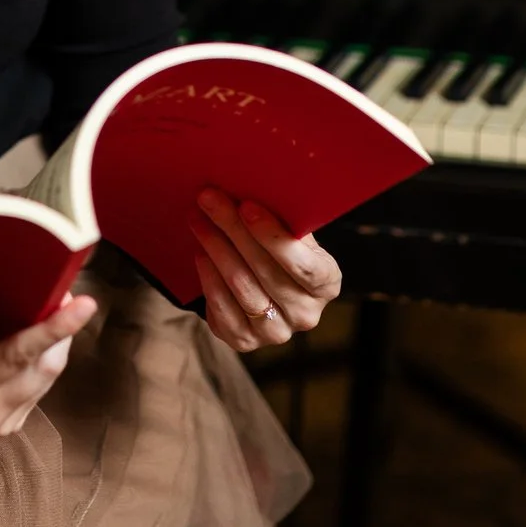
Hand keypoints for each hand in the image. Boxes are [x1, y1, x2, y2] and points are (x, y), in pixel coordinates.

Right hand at [0, 241, 98, 448]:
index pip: (18, 356)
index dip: (54, 329)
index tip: (84, 305)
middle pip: (45, 367)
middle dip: (62, 330)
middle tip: (64, 290)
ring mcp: (2, 424)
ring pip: (46, 379)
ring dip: (56, 344)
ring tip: (56, 306)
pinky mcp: (6, 425)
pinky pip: (37, 389)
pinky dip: (43, 360)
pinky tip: (37, 337)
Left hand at [188, 187, 343, 351]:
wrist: (268, 288)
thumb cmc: (282, 250)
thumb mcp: (295, 235)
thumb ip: (286, 219)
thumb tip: (259, 184)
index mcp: (327, 284)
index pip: (304, 264)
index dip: (273, 236)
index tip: (246, 206)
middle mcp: (306, 314)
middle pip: (266, 272)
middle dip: (233, 230)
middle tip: (208, 200)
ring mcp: (276, 333)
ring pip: (242, 289)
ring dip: (216, 249)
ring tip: (198, 220)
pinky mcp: (246, 342)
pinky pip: (223, 312)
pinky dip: (209, 281)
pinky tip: (200, 255)